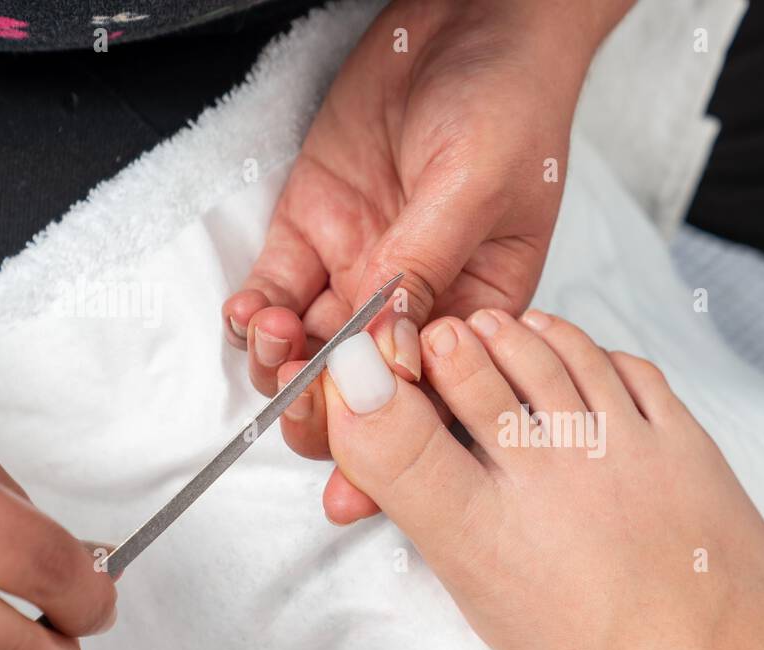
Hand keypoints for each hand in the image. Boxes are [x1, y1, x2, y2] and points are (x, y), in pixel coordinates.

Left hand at [220, 0, 630, 523]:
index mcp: (479, 314)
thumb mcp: (478, 187)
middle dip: (329, 412)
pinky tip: (252, 314)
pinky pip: (277, 290)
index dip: (399, 451)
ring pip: (312, 353)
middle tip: (308, 400)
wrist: (472, 16)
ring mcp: (362, 270)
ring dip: (284, 366)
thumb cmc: (510, 100)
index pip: (437, 404)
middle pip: (365, 393)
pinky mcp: (316, 231)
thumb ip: (427, 268)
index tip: (358, 489)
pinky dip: (255, 315)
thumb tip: (391, 353)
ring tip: (277, 341)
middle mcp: (418, 305)